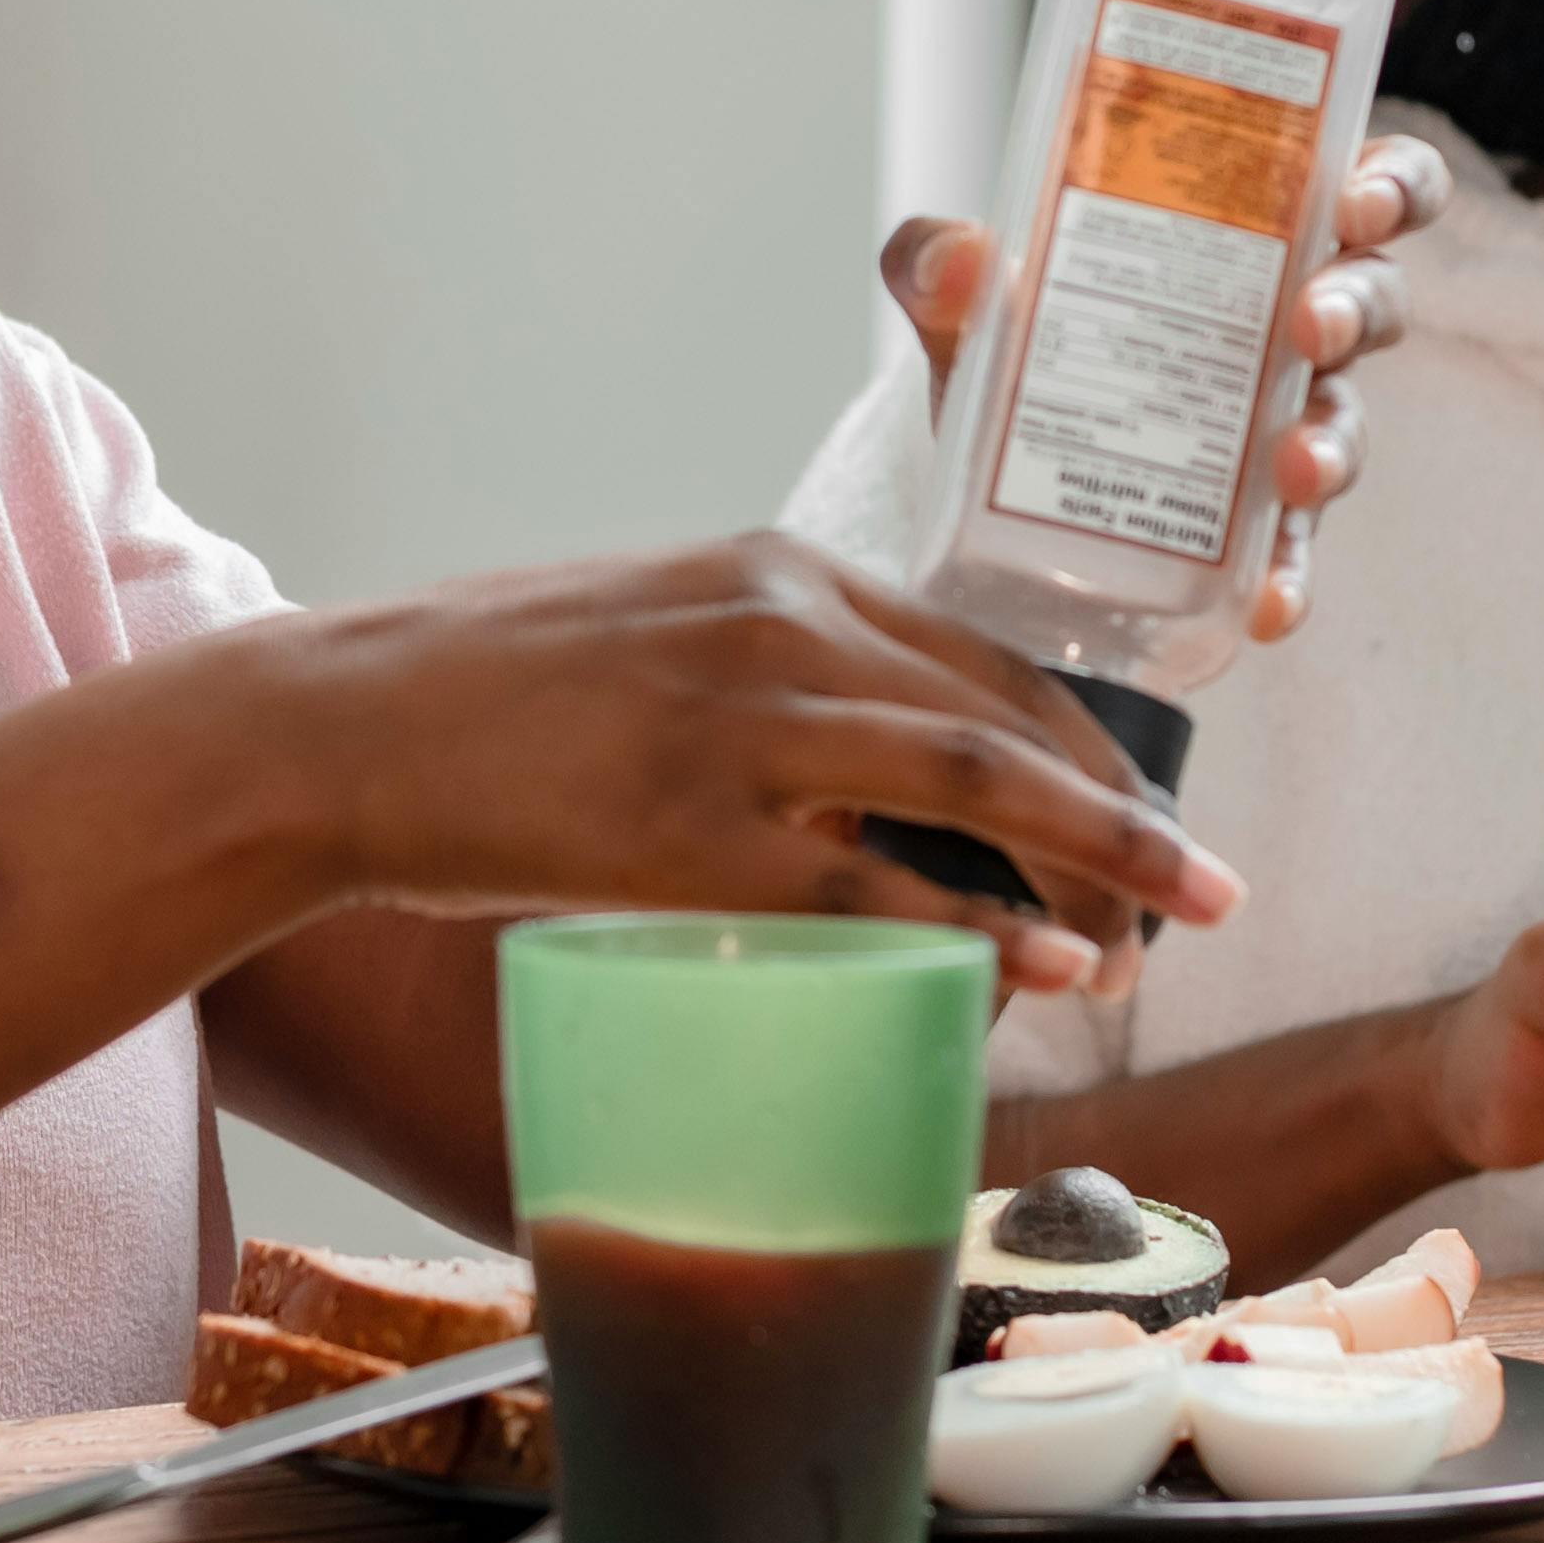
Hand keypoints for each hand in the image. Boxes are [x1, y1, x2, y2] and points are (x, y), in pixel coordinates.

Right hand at [255, 534, 1244, 997]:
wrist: (338, 727)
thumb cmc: (481, 702)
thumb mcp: (646, 640)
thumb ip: (752, 686)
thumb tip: (837, 781)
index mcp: (771, 574)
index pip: (976, 651)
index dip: (1081, 743)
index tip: (1138, 813)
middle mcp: (776, 627)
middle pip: (1006, 714)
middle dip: (1125, 811)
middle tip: (1205, 889)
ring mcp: (737, 727)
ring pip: (970, 783)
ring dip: (1092, 865)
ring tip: (1163, 936)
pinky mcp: (687, 831)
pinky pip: (869, 885)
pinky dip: (975, 926)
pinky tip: (1044, 967)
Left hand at [880, 128, 1453, 641]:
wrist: (983, 458)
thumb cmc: (1017, 334)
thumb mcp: (973, 292)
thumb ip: (941, 262)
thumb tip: (950, 260)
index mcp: (1256, 231)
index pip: (1369, 187)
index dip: (1391, 185)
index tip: (1354, 200)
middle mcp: (1287, 322)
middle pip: (1372, 299)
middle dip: (1357, 306)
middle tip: (1311, 324)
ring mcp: (1279, 424)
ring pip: (1345, 424)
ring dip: (1333, 444)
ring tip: (1295, 469)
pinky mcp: (1248, 521)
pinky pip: (1289, 548)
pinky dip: (1287, 574)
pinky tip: (1268, 606)